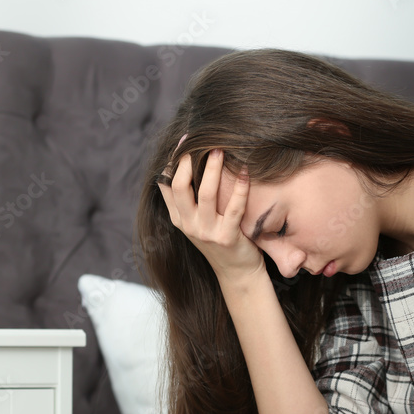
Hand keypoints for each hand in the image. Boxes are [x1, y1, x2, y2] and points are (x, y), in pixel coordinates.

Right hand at [156, 145, 265, 282]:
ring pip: (206, 194)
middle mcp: (188, 225)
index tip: (183, 141)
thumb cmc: (219, 239)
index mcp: (178, 218)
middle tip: (200, 141)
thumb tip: (184, 165)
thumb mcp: (197, 221)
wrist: (237, 272)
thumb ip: (188, 200)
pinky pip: (234, 208)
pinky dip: (240, 187)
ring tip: (220, 149)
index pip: (167, 185)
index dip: (173, 161)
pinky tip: (246, 172)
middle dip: (189, 161)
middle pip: (181, 186)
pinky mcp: (227, 237)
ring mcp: (206, 232)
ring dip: (213, 168)